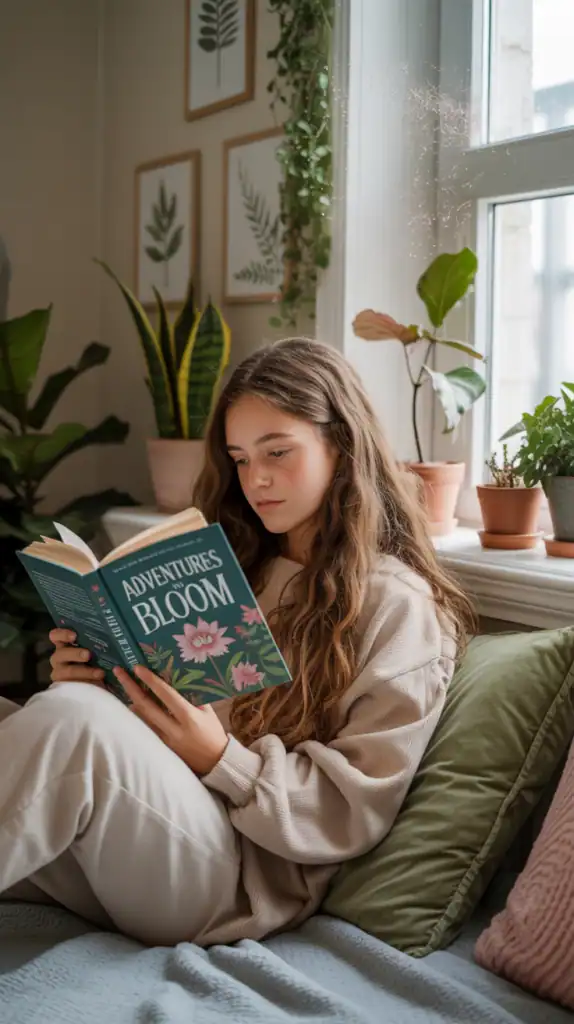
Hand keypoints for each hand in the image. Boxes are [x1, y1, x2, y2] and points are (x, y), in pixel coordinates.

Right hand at [49, 629, 104, 685]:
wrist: (100, 681)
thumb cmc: (97, 659)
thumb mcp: (96, 650)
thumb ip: (96, 644)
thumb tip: (108, 636)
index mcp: (64, 645)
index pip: (55, 636)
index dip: (62, 634)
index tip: (74, 635)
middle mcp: (60, 658)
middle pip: (60, 654)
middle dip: (74, 654)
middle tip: (88, 655)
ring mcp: (60, 673)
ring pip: (66, 671)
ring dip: (83, 671)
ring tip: (99, 673)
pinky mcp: (64, 687)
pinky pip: (71, 686)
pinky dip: (84, 684)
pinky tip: (96, 683)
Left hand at [113, 664, 228, 775]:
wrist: (215, 761)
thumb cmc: (213, 732)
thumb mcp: (208, 711)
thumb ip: (193, 696)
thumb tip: (177, 679)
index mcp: (189, 717)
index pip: (166, 695)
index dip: (151, 681)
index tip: (137, 668)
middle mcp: (174, 729)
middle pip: (146, 706)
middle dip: (130, 687)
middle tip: (118, 672)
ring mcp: (165, 740)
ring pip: (141, 718)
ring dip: (130, 700)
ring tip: (121, 684)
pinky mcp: (161, 747)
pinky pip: (146, 728)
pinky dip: (138, 715)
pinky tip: (131, 705)